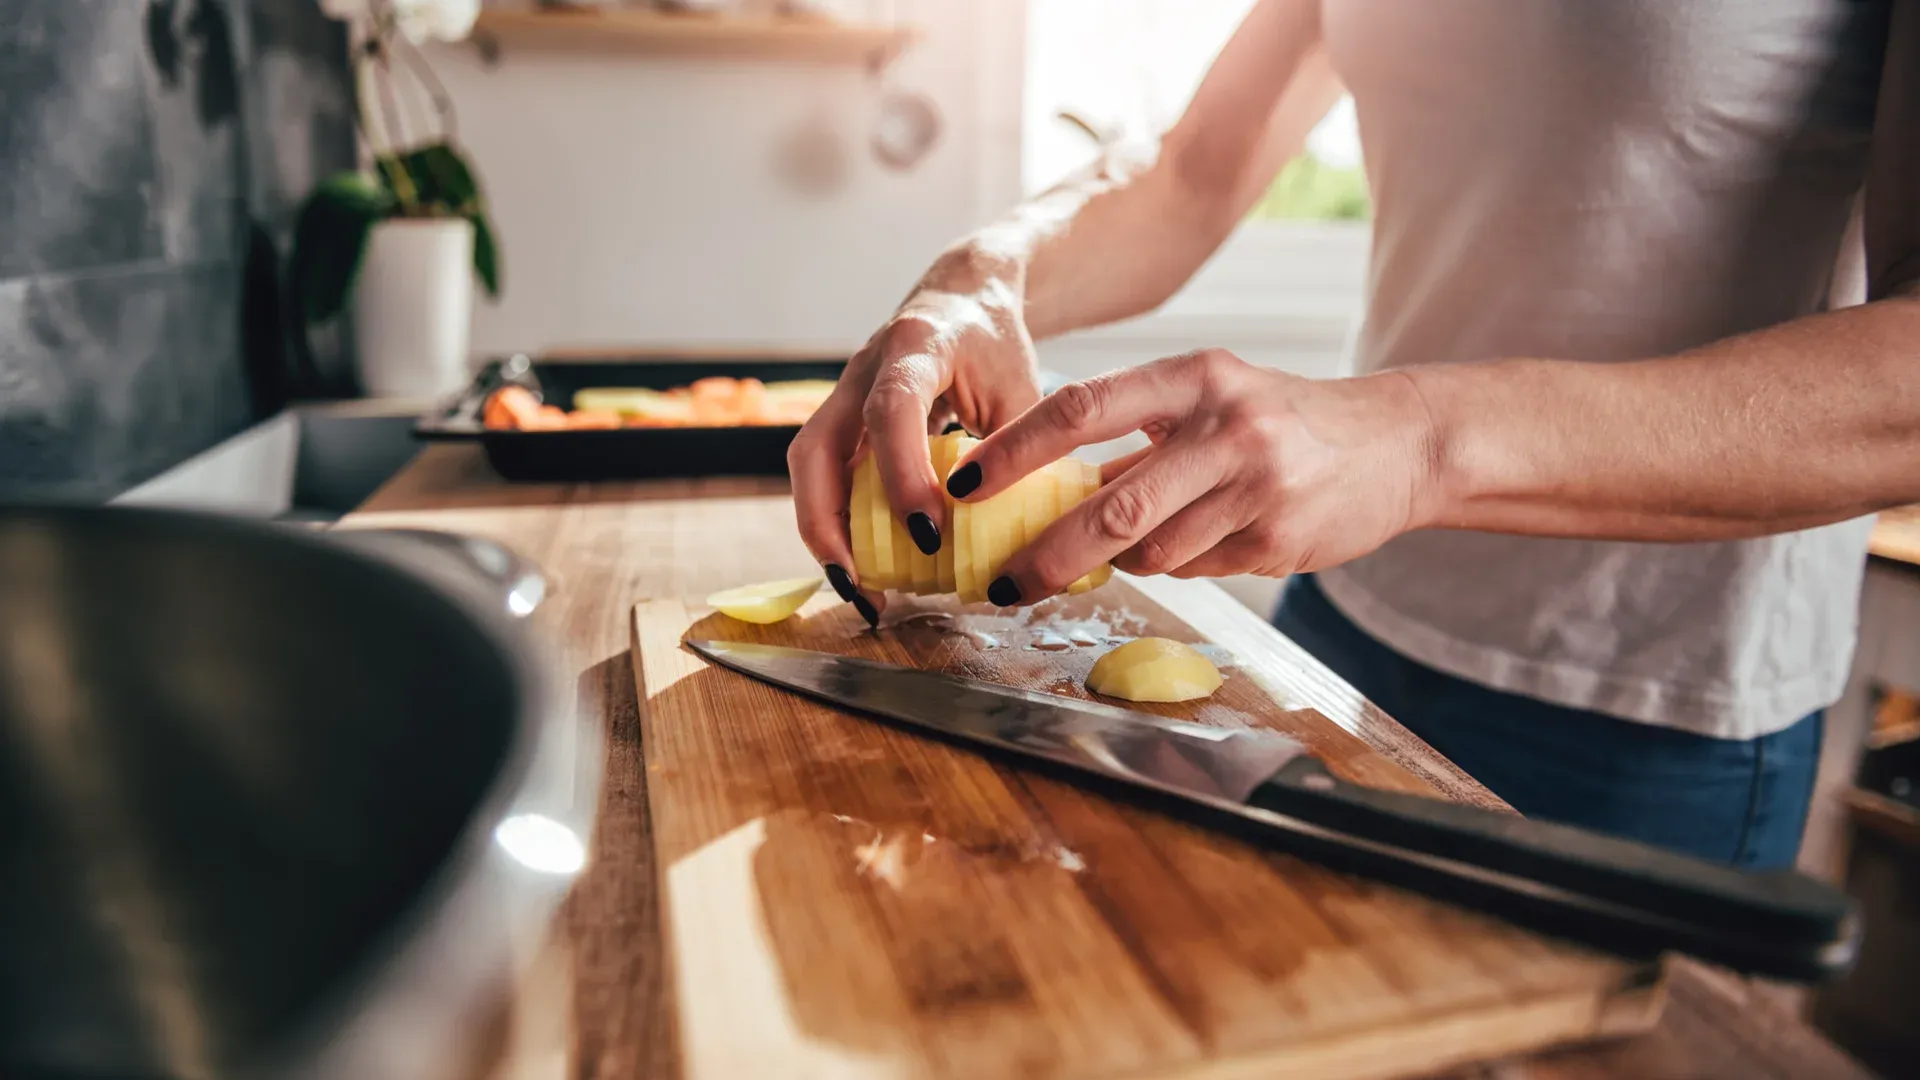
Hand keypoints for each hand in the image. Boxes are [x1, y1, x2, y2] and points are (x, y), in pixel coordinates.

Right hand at [788, 247, 1044, 622]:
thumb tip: (1016, 540)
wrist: (963, 297)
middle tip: (860, 584)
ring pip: (808, 468)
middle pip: (816, 449)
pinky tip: (865, 565)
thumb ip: (1015, 454)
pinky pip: (823, 477)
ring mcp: (842, 396)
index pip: (891, 410)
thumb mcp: (1021, 390)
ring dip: (824, 533)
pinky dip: (836, 523)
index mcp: (915, 348)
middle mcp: (863, 371)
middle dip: (828, 524)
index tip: (928, 535)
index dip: (902, 474)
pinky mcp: (841, 422)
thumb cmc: (994, 345)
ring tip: (860, 589)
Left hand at [949, 349, 1441, 605]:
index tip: (964, 487)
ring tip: (1117, 553)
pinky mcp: (1277, 541)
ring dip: (1119, 561)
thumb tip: (1044, 486)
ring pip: (1151, 550)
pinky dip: (1174, 566)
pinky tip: (1194, 545)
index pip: (1079, 408)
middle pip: (1111, 505)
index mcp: (1194, 376)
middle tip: (1001, 581)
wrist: (1399, 443)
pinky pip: (1195, 569)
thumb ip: (1136, 437)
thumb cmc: (1284, 419)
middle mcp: (1225, 426)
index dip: (1012, 452)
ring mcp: (1256, 486)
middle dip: (1045, 553)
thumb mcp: (1210, 401)